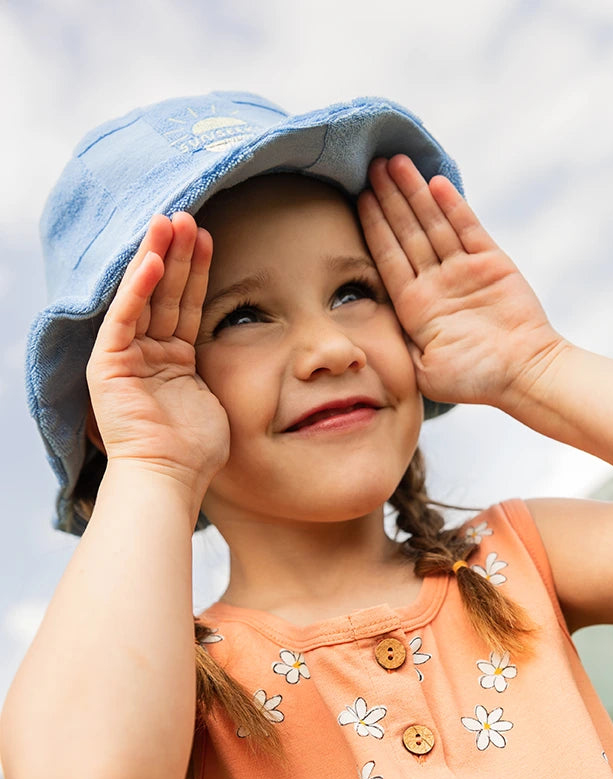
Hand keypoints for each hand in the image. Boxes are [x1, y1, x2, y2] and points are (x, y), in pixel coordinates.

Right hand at [85, 213, 229, 495]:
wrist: (169, 480)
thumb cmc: (197, 452)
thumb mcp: (219, 398)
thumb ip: (223, 368)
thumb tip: (254, 351)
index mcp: (173, 362)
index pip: (185, 306)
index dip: (197, 272)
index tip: (211, 236)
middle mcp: (147, 355)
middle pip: (164, 294)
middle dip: (177, 254)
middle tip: (188, 214)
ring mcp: (126, 359)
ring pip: (144, 297)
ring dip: (157, 257)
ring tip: (170, 220)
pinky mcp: (108, 366)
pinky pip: (124, 318)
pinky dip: (136, 289)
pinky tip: (152, 260)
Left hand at [357, 156, 564, 409]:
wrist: (525, 375)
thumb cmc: (477, 380)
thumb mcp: (424, 371)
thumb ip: (400, 344)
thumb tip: (373, 321)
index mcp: (416, 307)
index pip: (387, 259)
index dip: (373, 227)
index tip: (357, 198)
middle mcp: (436, 283)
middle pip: (406, 233)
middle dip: (389, 199)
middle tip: (369, 165)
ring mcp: (463, 271)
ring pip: (433, 224)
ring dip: (414, 193)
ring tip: (395, 162)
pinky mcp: (491, 262)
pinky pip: (467, 228)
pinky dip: (452, 206)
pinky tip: (435, 183)